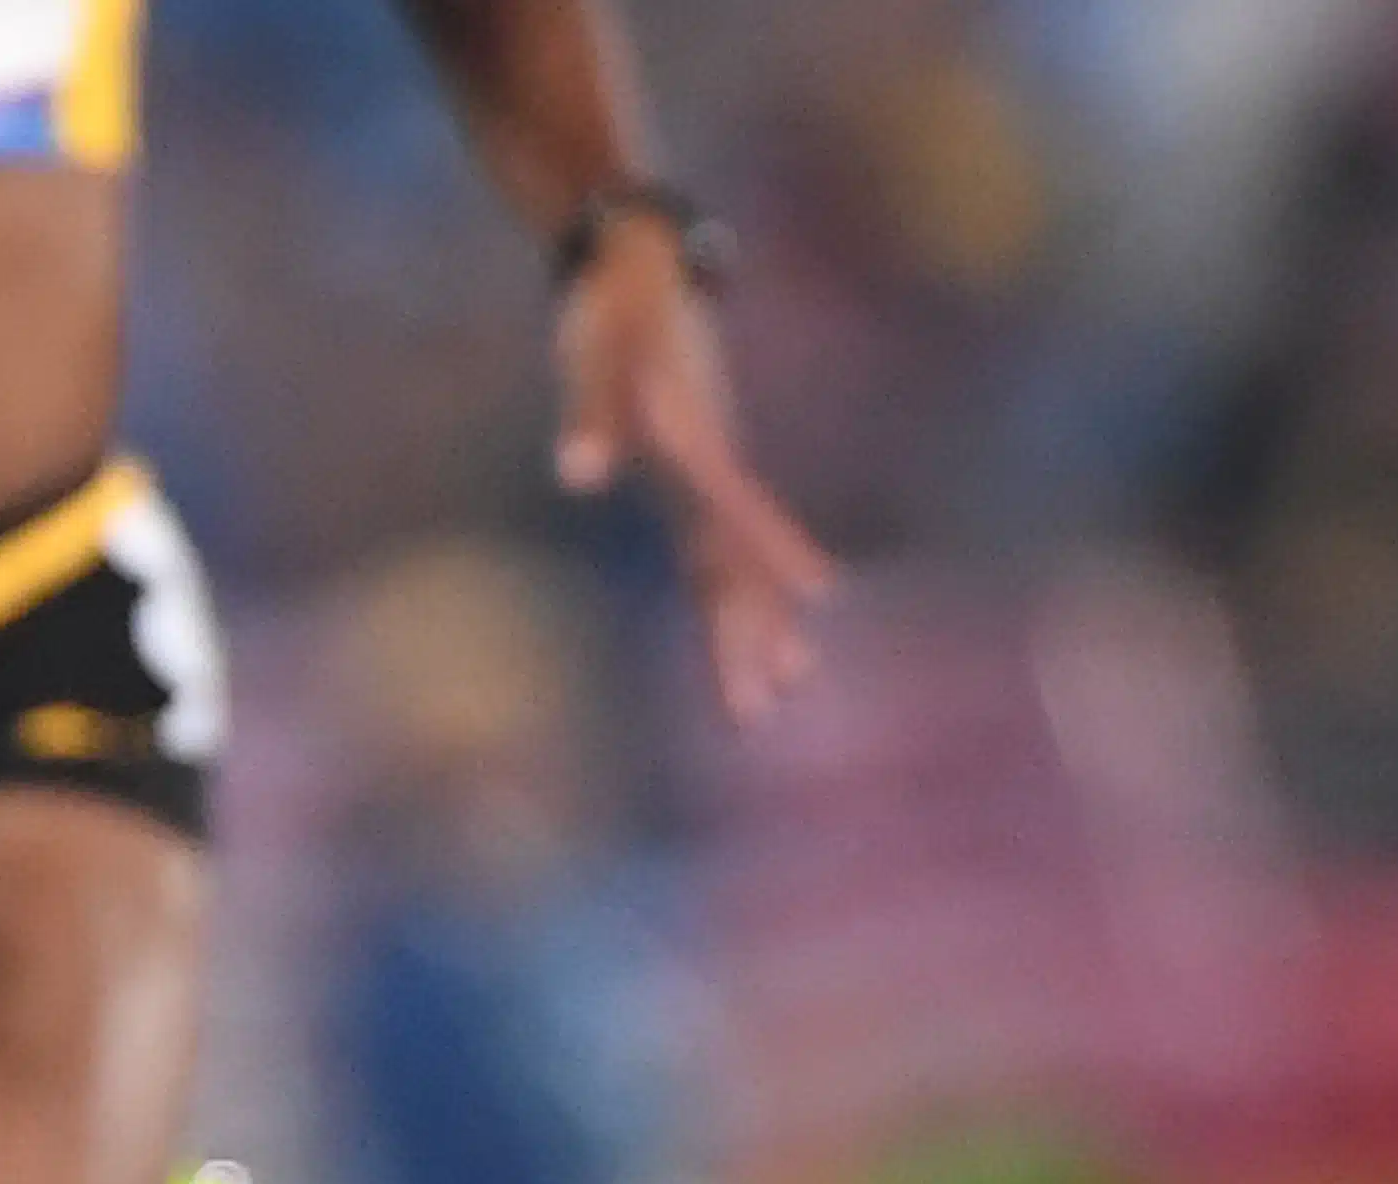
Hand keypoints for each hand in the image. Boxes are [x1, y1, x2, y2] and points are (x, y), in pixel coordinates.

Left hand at [552, 225, 832, 726]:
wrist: (639, 262)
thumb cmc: (612, 309)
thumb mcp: (593, 357)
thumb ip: (589, 417)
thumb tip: (579, 479)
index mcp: (699, 447)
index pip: (739, 515)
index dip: (773, 558)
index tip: (817, 602)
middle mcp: (716, 469)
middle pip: (741, 563)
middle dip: (753, 635)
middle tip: (765, 708)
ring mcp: (711, 476)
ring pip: (740, 565)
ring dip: (758, 627)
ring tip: (789, 688)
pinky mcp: (696, 477)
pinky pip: (722, 549)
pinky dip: (738, 594)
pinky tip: (754, 633)